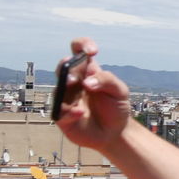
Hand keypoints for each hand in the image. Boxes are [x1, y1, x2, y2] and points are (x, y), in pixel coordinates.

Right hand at [54, 37, 133, 151]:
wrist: (115, 133)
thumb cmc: (116, 108)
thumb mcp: (120, 91)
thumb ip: (107, 80)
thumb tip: (88, 81)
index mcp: (89, 72)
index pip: (80, 51)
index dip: (82, 45)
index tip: (92, 51)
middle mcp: (75, 82)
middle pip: (64, 67)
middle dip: (68, 67)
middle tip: (77, 74)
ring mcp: (67, 98)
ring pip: (59, 87)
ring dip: (65, 85)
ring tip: (75, 84)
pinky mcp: (63, 116)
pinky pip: (60, 111)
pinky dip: (69, 111)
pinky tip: (79, 113)